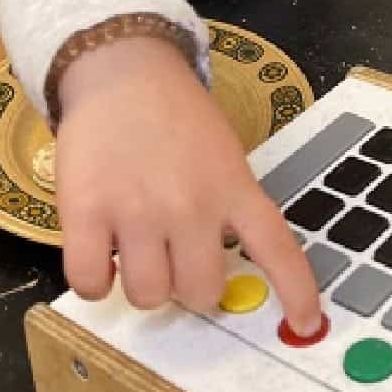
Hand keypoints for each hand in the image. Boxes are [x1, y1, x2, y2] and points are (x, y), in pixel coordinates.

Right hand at [53, 35, 321, 335]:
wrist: (122, 68)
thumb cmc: (176, 113)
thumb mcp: (223, 152)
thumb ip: (228, 204)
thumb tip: (216, 266)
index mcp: (233, 186)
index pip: (277, 249)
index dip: (295, 292)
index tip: (306, 323)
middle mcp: (191, 205)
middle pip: (201, 291)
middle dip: (190, 284)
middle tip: (175, 254)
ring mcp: (137, 211)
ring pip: (148, 295)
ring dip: (142, 281)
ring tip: (134, 244)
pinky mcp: (85, 211)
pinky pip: (90, 283)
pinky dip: (94, 280)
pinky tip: (99, 251)